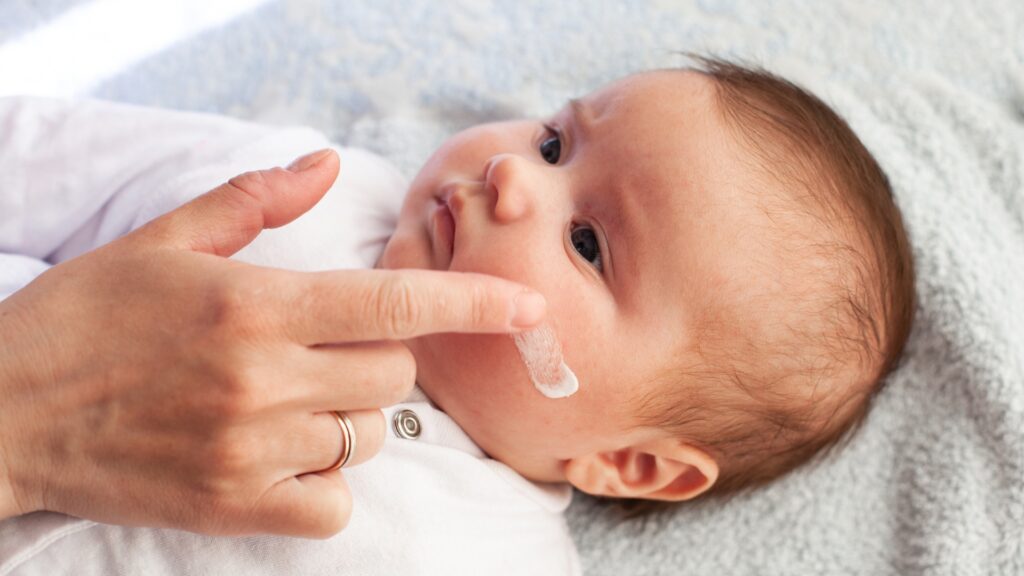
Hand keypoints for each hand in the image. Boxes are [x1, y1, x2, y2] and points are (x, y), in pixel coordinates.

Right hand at [0, 149, 544, 537]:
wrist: (0, 413)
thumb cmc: (81, 319)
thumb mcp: (161, 240)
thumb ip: (255, 200)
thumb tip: (327, 163)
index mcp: (255, 305)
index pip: (395, 305)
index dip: (475, 304)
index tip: (530, 306)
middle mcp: (264, 379)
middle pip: (393, 374)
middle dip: (376, 359)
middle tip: (319, 349)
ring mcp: (250, 449)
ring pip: (364, 435)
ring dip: (344, 417)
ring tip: (281, 401)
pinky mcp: (231, 506)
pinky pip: (331, 500)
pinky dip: (321, 480)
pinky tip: (278, 455)